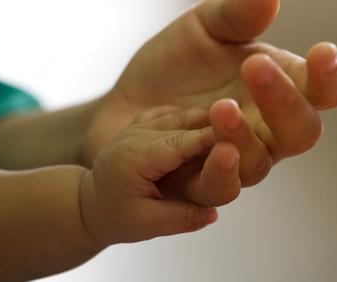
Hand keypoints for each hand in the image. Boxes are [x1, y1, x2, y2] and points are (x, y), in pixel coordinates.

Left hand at [80, 106, 241, 245]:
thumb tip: (213, 213)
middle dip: (216, 121)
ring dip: (208, 115)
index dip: (211, 138)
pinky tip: (214, 119)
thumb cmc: (116, 216)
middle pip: (183, 122)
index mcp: (134, 158)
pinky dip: (194, 115)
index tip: (240, 136)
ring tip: (238, 116)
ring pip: (179, 112)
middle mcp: (136, 135)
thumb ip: (180, 218)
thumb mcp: (146, 225)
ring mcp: (138, 126)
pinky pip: (173, 112)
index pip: (179, 144)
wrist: (89, 201)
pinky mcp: (143, 123)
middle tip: (247, 119)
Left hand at [84, 0, 336, 186]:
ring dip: (243, 136)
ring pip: (260, 163)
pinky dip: (218, 170)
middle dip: (284, 101)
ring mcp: (236, 159)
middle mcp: (266, 130)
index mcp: (279, 89)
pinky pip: (220, 188)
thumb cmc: (175, 62)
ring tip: (220, 106)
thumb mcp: (202, 27)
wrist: (127, 99)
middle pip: (301, 131)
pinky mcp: (201, 180)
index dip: (331, 76)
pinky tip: (207, 143)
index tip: (322, 53)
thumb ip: (234, 14)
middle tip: (255, 65)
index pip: (322, 91)